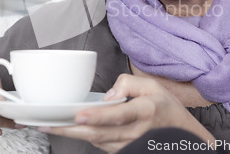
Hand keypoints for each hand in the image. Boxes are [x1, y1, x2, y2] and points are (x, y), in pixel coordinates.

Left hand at [40, 74, 214, 152]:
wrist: (181, 134)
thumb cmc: (165, 107)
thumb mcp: (152, 85)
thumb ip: (129, 83)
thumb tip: (109, 94)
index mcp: (144, 111)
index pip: (118, 115)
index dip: (97, 116)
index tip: (79, 115)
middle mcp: (134, 131)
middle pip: (98, 133)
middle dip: (70, 130)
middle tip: (48, 125)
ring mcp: (128, 144)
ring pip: (96, 141)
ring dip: (72, 135)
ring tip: (51, 127)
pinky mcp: (123, 150)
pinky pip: (100, 144)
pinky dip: (84, 138)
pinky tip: (69, 130)